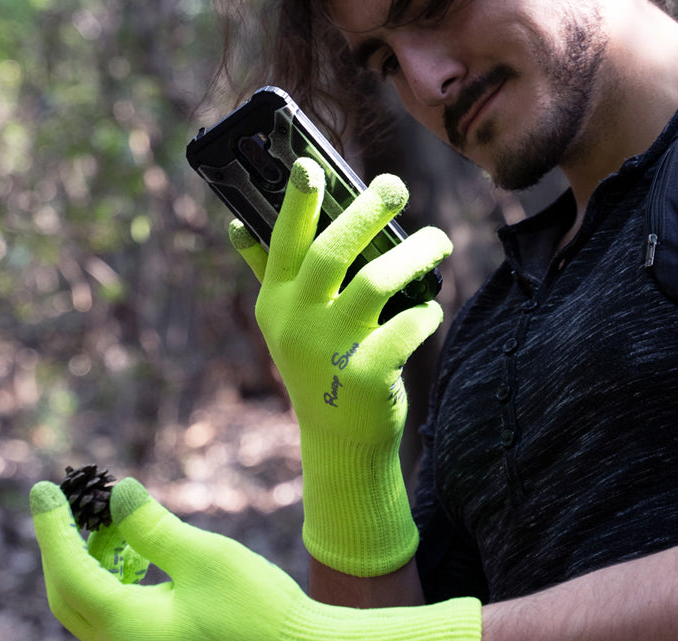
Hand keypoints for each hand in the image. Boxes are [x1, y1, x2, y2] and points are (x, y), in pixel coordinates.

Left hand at [30, 478, 480, 640]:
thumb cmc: (260, 609)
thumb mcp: (204, 556)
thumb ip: (152, 526)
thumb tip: (119, 494)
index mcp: (129, 632)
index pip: (69, 573)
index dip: (52, 528)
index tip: (43, 489)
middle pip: (70, 596)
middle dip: (66, 547)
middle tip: (71, 503)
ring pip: (92, 610)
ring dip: (93, 565)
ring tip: (112, 523)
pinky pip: (116, 622)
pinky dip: (115, 585)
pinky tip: (137, 556)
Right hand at [230, 158, 451, 574]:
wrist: (339, 439)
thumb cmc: (318, 365)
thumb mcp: (284, 323)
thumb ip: (268, 273)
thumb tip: (238, 225)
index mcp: (276, 302)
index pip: (283, 242)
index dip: (296, 202)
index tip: (309, 165)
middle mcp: (298, 322)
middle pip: (332, 251)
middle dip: (367, 211)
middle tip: (396, 186)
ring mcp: (330, 350)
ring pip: (378, 282)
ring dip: (415, 255)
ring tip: (439, 242)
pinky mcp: (367, 375)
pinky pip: (408, 327)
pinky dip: (426, 312)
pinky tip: (429, 309)